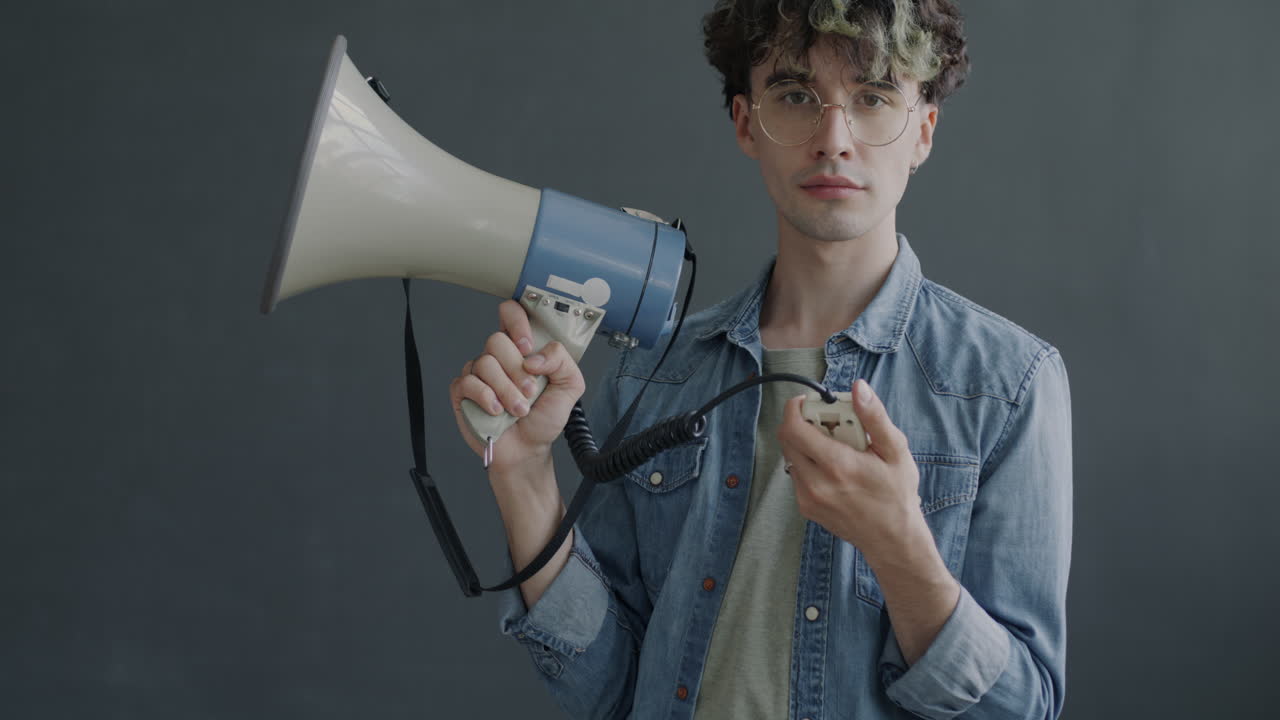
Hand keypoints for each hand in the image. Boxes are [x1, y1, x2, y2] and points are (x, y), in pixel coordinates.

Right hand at [448, 299, 585, 471]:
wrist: (527, 449)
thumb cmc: (544, 417)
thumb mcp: (569, 386)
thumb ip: (562, 360)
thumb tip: (533, 357)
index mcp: (521, 348)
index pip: (510, 313)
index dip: (516, 322)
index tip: (527, 345)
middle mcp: (498, 357)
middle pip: (496, 340)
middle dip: (516, 371)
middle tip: (530, 391)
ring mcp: (478, 373)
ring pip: (484, 363)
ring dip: (506, 390)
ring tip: (518, 409)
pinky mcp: (463, 392)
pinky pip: (468, 383)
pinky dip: (486, 398)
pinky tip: (497, 411)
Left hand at [778, 378, 920, 558]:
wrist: (893, 540)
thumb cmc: (897, 493)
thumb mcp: (895, 451)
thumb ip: (874, 417)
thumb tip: (858, 387)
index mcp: (837, 465)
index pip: (794, 428)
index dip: (795, 408)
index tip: (810, 402)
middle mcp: (816, 483)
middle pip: (787, 439)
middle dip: (803, 423)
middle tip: (830, 423)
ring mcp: (807, 498)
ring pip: (791, 456)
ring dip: (805, 443)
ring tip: (836, 447)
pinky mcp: (806, 507)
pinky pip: (796, 474)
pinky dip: (809, 463)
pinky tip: (834, 468)